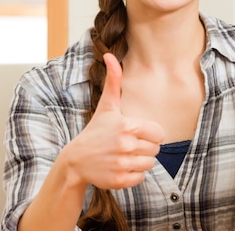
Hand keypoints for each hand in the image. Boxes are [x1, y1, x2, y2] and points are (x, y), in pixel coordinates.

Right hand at [62, 53, 164, 189]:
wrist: (75, 161)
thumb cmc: (95, 131)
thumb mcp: (107, 106)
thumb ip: (114, 81)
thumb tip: (110, 54)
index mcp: (128, 125)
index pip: (159, 133)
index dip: (149, 134)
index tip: (135, 134)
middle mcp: (126, 145)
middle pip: (155, 150)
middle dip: (144, 148)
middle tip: (126, 146)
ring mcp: (123, 164)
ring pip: (149, 164)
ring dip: (139, 162)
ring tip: (122, 156)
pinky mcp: (120, 180)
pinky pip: (141, 178)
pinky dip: (132, 175)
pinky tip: (119, 167)